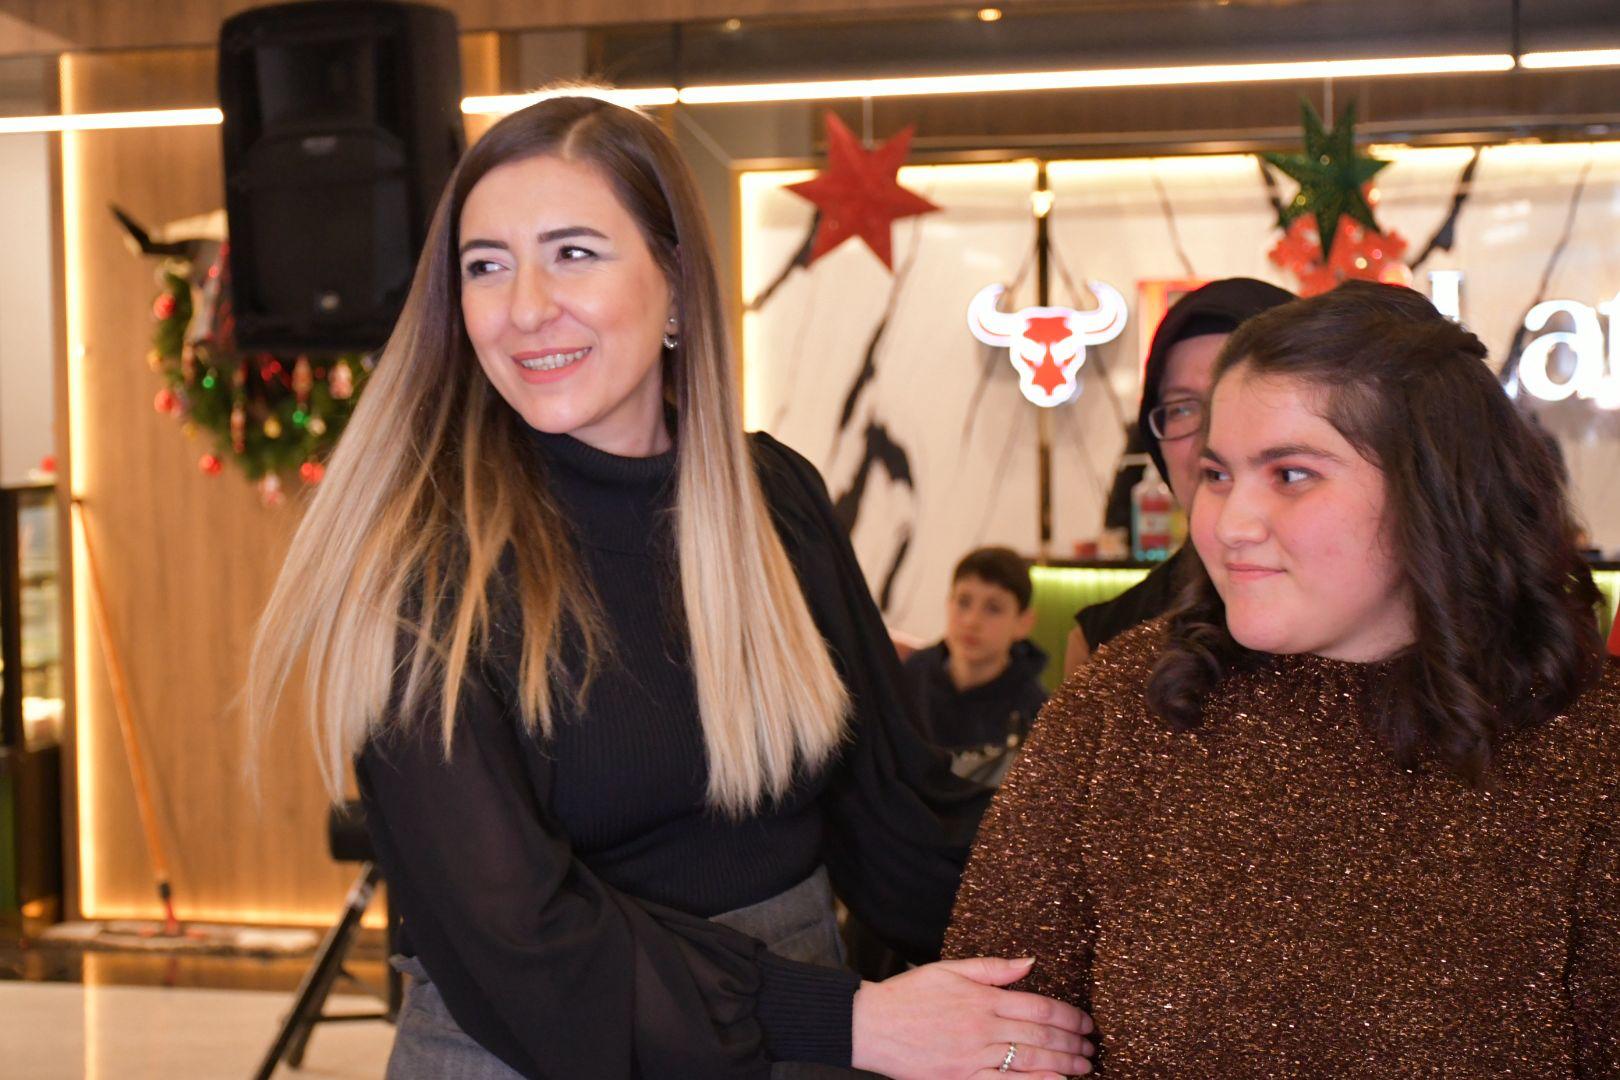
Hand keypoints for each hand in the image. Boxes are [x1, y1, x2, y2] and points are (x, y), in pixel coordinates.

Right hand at [850, 956, 1094, 1078]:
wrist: (870, 1024)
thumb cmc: (908, 995)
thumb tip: (1030, 962)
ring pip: (1029, 1062)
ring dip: (1062, 1065)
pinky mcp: (961, 1079)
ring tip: (1083, 1067)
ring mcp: (972, 1057)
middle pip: (1040, 1036)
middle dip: (1072, 1042)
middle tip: (1091, 1047)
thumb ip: (992, 968)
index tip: (1086, 1023)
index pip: (1039, 1006)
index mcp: (982, 998)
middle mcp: (982, 1028)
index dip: (1068, 1016)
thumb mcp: (949, 969)